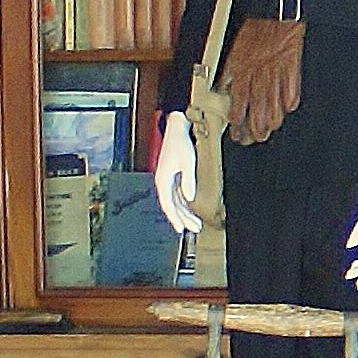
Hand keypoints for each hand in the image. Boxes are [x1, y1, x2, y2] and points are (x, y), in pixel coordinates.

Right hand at [152, 112, 201, 233]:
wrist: (177, 128)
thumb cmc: (181, 143)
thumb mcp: (187, 162)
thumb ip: (188, 180)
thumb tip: (189, 198)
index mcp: (163, 179)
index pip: (168, 204)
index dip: (174, 217)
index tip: (181, 229)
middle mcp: (163, 182)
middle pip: (172, 206)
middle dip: (183, 218)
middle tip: (194, 229)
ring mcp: (168, 180)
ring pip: (175, 201)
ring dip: (184, 213)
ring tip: (195, 224)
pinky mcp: (173, 177)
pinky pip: (177, 195)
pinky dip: (184, 204)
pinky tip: (190, 212)